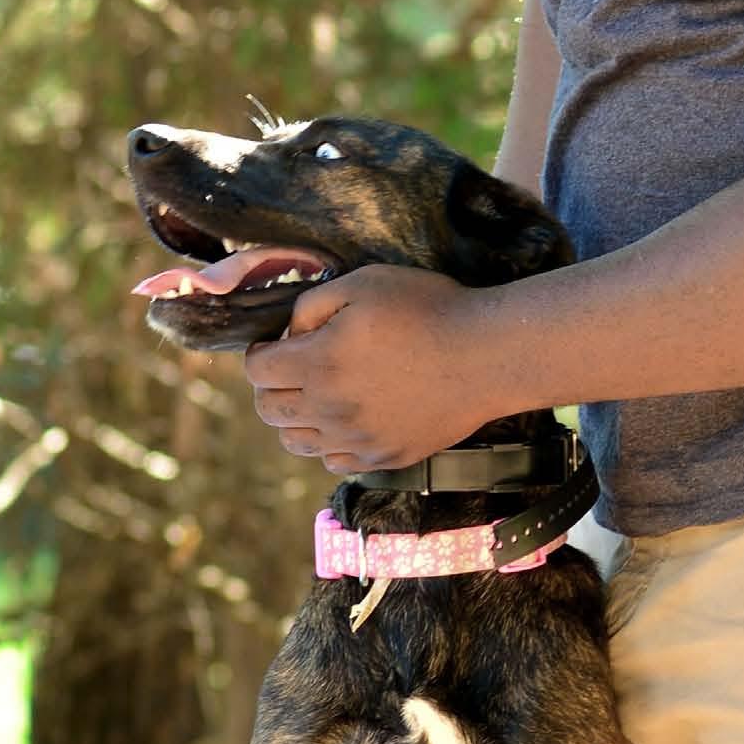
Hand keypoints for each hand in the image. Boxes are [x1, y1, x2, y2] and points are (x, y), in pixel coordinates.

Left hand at [242, 267, 503, 471]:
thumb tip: (290, 333)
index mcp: (318, 363)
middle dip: (272, 386)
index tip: (277, 344)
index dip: (261, 352)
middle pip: (269, 410)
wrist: (487, 356)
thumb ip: (311, 305)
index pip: (257, 371)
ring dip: (297, 418)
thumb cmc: (428, 311)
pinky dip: (330, 442)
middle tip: (295, 368)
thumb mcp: (364, 283)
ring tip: (319, 394)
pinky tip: (348, 417)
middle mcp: (330, 409)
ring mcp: (357, 439)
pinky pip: (334, 461)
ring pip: (296, 442)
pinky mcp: (384, 457)